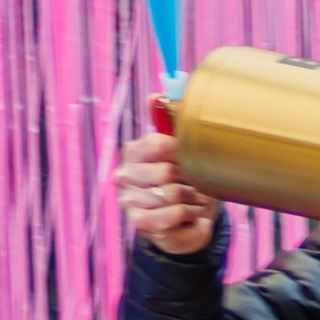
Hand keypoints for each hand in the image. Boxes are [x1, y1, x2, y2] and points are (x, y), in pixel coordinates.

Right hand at [116, 93, 222, 256]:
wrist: (186, 220)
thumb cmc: (184, 179)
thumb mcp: (179, 148)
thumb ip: (168, 120)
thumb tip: (156, 95)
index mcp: (132, 152)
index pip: (157, 144)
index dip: (181, 152)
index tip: (191, 157)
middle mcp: (124, 176)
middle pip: (166, 172)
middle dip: (189, 179)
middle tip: (195, 183)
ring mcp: (130, 201)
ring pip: (173, 194)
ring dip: (193, 198)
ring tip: (194, 199)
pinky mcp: (141, 224)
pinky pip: (174, 214)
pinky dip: (190, 214)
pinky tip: (190, 214)